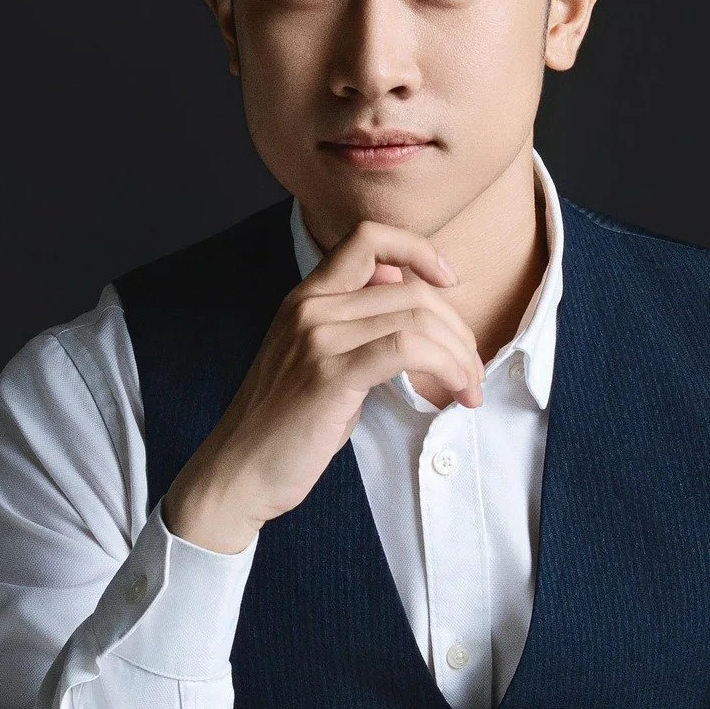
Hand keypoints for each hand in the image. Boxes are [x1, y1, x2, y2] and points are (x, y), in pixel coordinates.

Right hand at [162, 219, 485, 553]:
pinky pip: (407, 350)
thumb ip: (355, 325)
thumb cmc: (285, 423)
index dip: (418, 249)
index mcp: (306, 296)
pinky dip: (447, 367)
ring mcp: (318, 339)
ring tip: (469, 387)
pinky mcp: (330, 376)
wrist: (237, 471)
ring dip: (460, 355)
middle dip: (458, 329)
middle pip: (411, 290)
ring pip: (417, 319)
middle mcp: (310, 307)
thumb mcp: (317, 359)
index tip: (448, 281)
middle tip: (472, 368)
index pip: (368, 237)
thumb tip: (403, 293)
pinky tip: (458, 392)